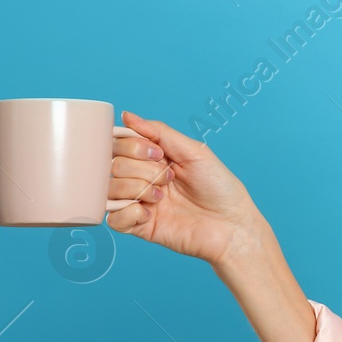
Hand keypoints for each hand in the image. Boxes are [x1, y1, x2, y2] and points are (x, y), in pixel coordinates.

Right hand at [107, 110, 261, 267]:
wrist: (231, 225)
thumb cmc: (219, 187)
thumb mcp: (194, 151)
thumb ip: (159, 132)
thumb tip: (127, 115)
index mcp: (153, 158)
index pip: (119, 144)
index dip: (132, 146)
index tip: (158, 154)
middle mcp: (142, 178)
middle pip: (113, 165)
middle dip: (141, 170)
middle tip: (168, 178)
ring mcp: (139, 202)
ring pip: (110, 189)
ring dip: (136, 189)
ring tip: (160, 197)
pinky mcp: (139, 226)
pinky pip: (113, 219)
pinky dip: (129, 213)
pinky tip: (149, 214)